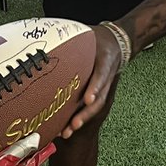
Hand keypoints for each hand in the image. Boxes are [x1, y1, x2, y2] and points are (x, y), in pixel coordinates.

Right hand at [0, 135, 54, 165]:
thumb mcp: (5, 162)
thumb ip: (20, 150)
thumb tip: (36, 139)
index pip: (35, 161)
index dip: (43, 153)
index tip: (52, 146)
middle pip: (25, 163)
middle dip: (31, 152)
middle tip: (38, 142)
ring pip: (13, 163)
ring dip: (18, 154)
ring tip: (21, 144)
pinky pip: (1, 164)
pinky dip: (5, 156)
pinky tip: (0, 152)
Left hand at [60, 24, 121, 138]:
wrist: (117, 42)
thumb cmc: (98, 38)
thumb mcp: (89, 33)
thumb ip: (74, 37)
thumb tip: (48, 35)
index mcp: (106, 58)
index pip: (102, 74)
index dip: (95, 87)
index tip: (87, 99)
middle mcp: (106, 76)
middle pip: (98, 98)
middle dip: (85, 114)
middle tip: (74, 125)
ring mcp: (104, 87)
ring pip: (95, 107)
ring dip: (81, 120)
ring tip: (67, 132)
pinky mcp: (98, 93)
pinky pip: (89, 107)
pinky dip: (78, 118)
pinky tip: (65, 128)